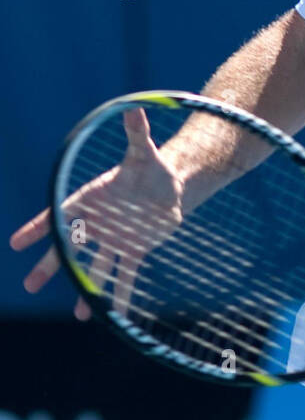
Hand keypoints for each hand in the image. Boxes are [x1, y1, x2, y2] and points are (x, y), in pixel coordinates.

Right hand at [9, 109, 184, 319]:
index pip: (59, 214)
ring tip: (79, 313)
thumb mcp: (143, 150)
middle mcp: (98, 222)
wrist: (171, 184)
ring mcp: (114, 238)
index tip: (18, 242)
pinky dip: (120, 293)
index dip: (38, 228)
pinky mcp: (134, 249)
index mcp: (91, 199)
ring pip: (95, 267)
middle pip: (69, 246)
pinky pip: (125, 273)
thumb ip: (136, 132)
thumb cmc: (151, 166)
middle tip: (29, 284)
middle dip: (50, 264)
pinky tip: (112, 314)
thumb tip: (135, 106)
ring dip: (86, 288)